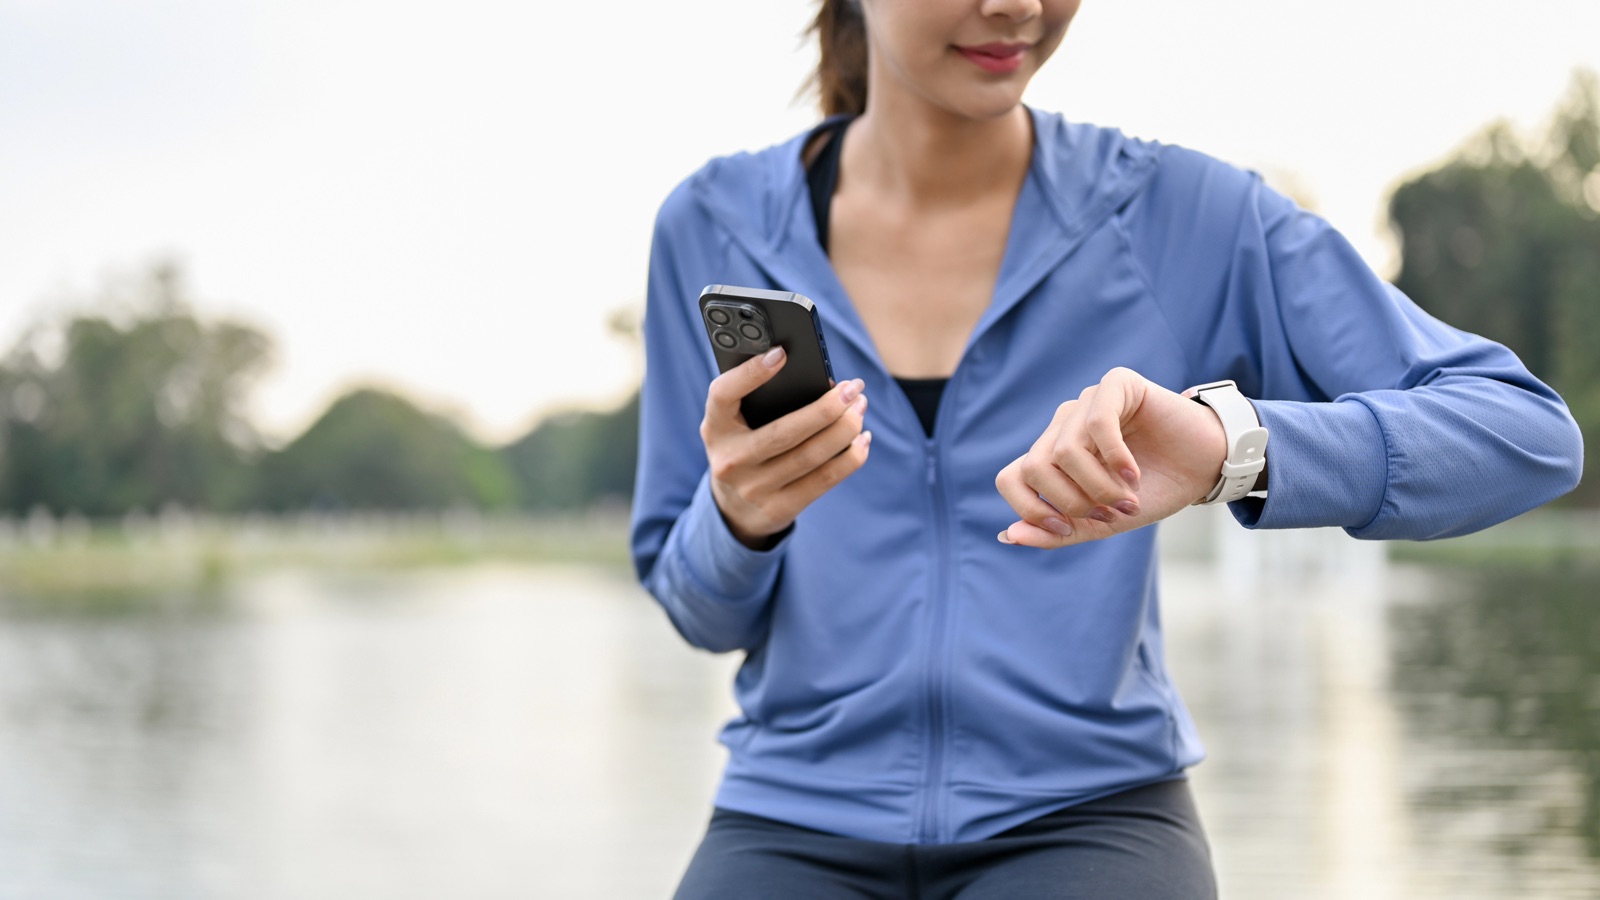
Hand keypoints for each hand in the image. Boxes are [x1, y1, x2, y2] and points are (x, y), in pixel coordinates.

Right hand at [702, 347, 871, 548]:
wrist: (734, 508)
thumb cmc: (744, 447)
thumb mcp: (735, 425)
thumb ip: (759, 401)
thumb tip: (824, 384)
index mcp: (715, 428)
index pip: (723, 394)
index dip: (750, 373)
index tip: (782, 354)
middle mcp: (730, 460)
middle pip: (784, 432)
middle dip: (826, 408)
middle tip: (853, 387)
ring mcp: (754, 488)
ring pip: (811, 456)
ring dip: (845, 429)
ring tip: (861, 407)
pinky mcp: (779, 508)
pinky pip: (824, 480)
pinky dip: (850, 457)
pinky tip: (863, 440)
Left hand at [995, 367, 1226, 548]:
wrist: (1205, 466)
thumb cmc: (1154, 490)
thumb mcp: (1103, 521)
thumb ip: (1058, 531)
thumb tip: (1009, 536)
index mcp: (1052, 455)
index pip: (1009, 478)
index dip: (1031, 509)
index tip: (1067, 527)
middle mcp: (1062, 425)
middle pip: (1034, 467)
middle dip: (1072, 502)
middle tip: (1109, 512)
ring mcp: (1086, 402)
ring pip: (1065, 451)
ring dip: (1099, 486)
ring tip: (1128, 497)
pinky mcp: (1115, 384)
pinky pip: (1097, 422)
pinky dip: (1115, 458)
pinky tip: (1134, 474)